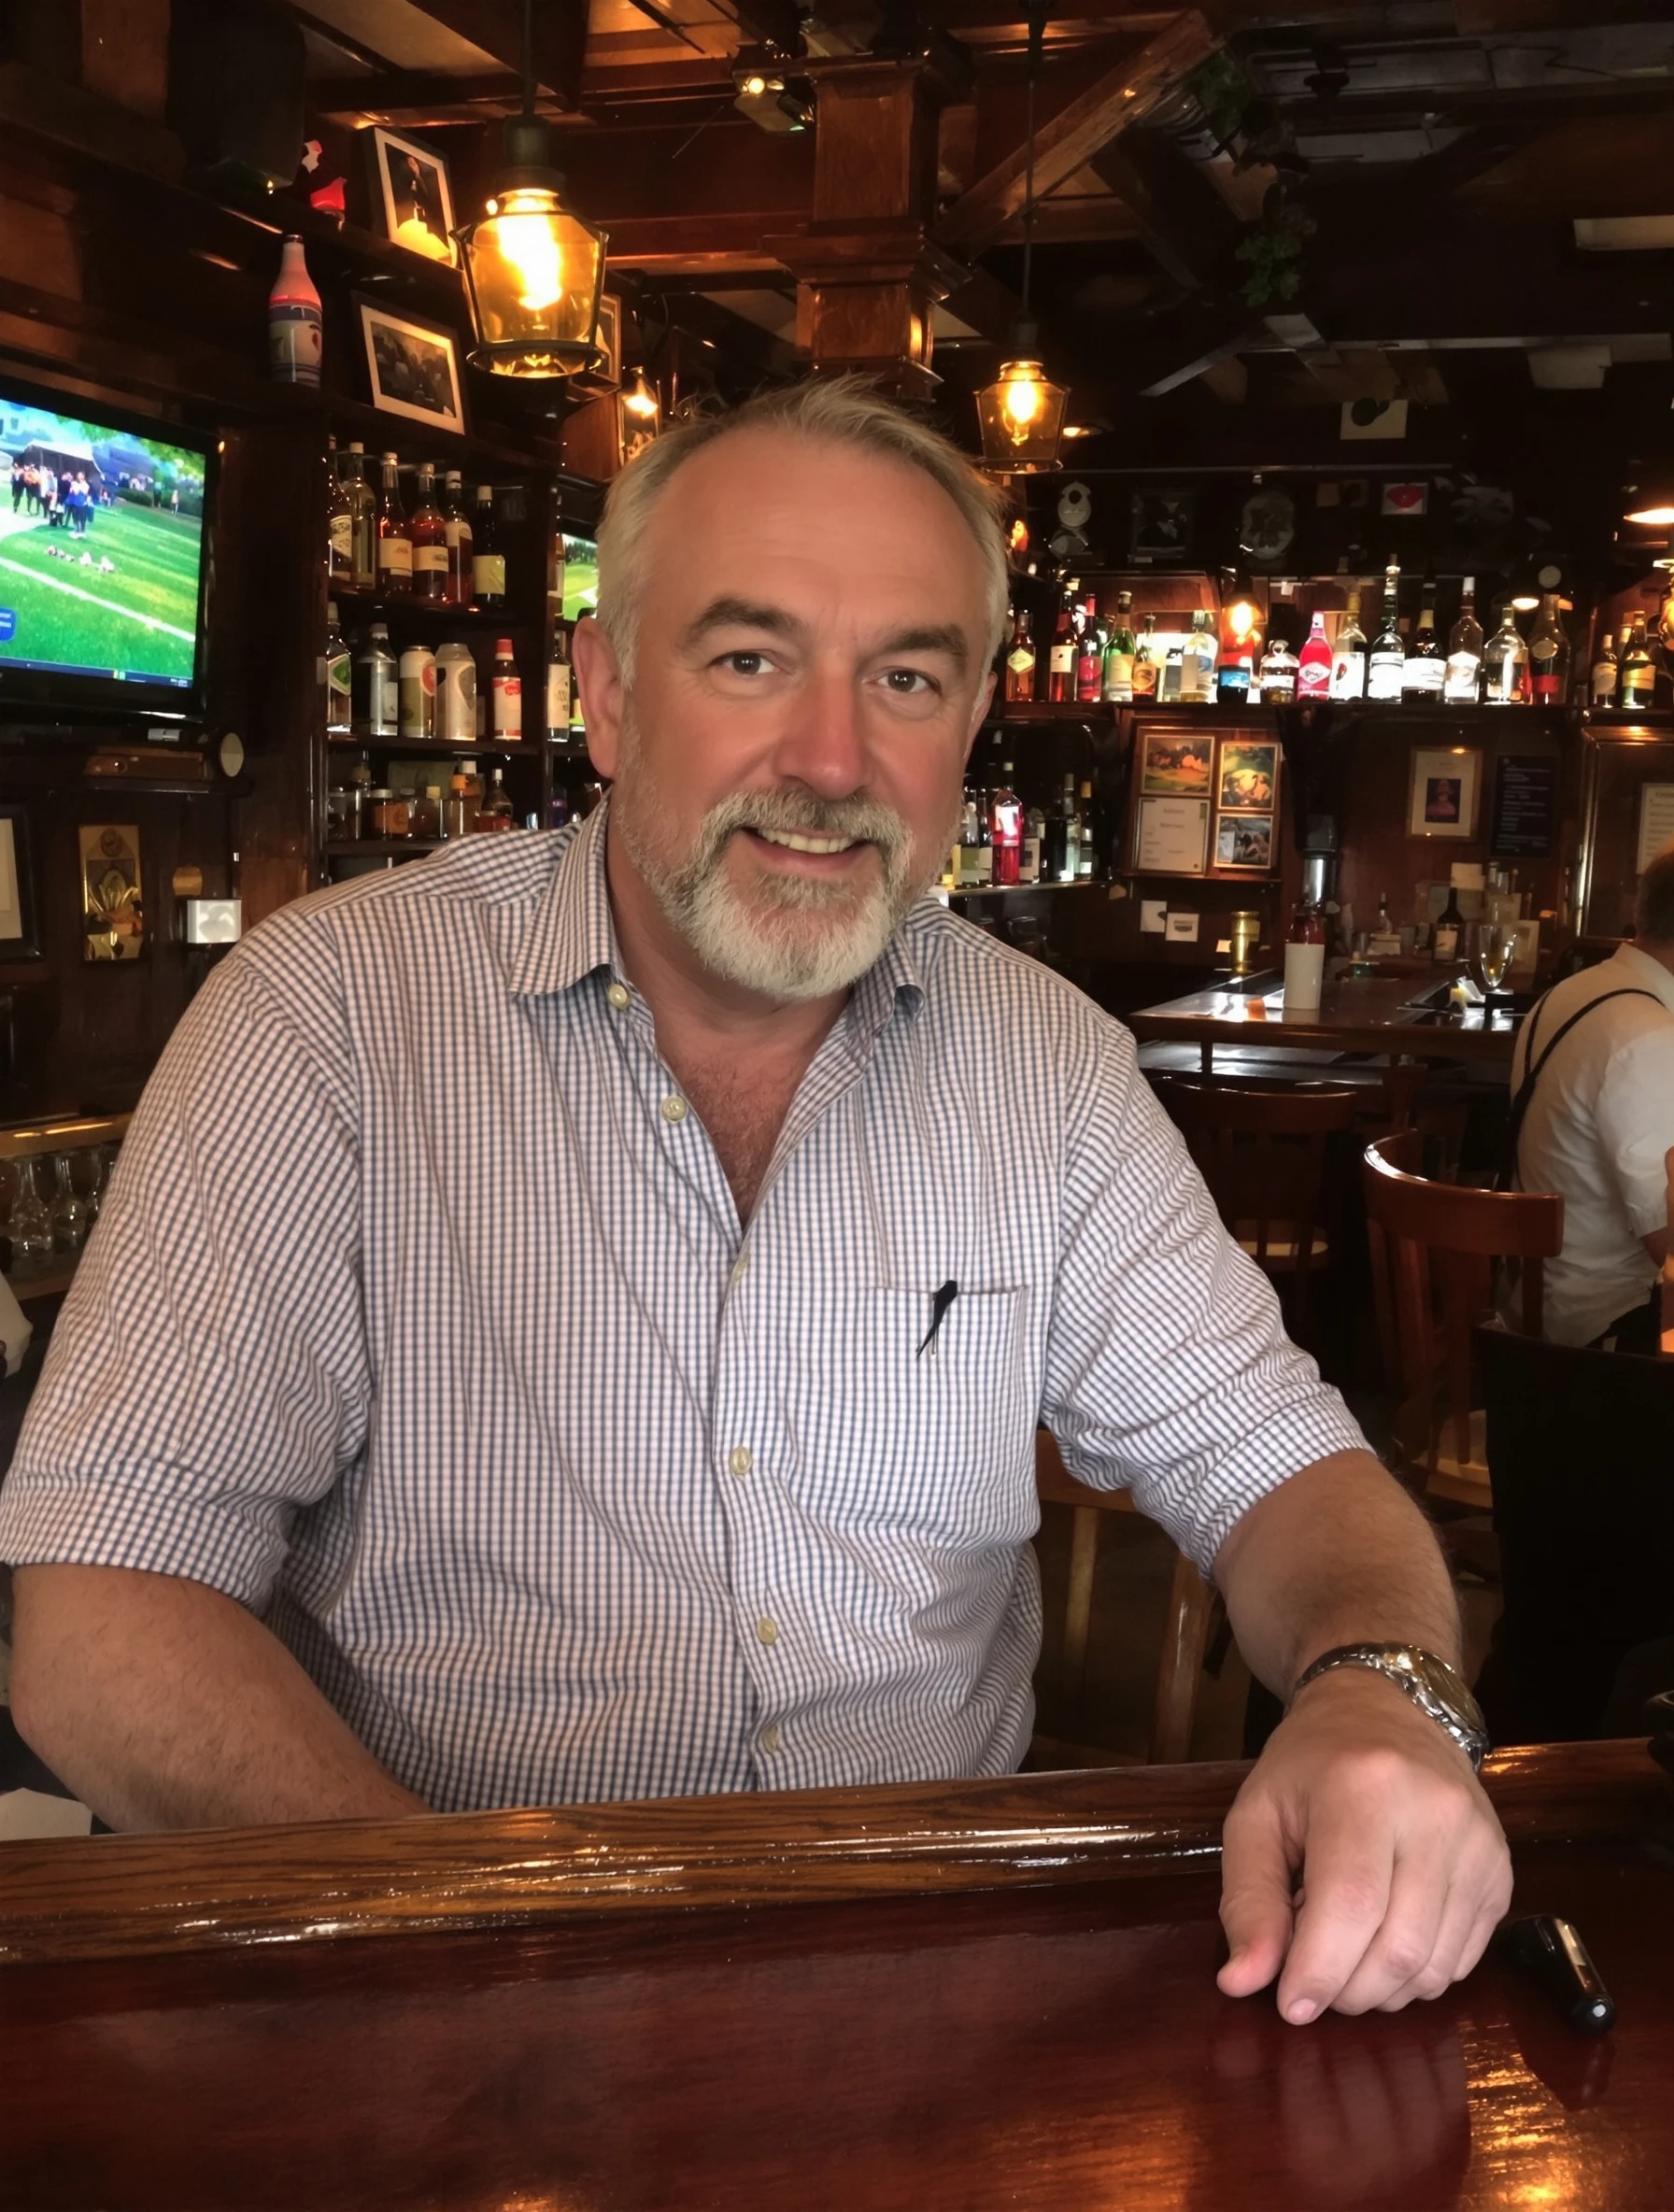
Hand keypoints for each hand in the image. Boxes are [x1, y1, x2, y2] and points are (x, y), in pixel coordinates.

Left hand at [1216, 1667, 1512, 2023]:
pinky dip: (1418, 1975)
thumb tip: (1241, 1983)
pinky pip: (1464, 1961)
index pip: (1351, 1906)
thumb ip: (1247, 1900)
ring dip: (1383, 1991)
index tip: (1288, 2006)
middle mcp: (1436, 1812)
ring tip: (1347, 1955)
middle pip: (1400, 1948)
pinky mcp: (1503, 1871)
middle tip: (1314, 1983)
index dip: (1319, 1972)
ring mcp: (1480, 1843)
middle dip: (1349, 1992)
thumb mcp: (1255, 1815)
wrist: (1384, 1708)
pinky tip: (1385, 1941)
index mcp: (1364, 1787)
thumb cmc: (1309, 1766)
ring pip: (1436, 1967)